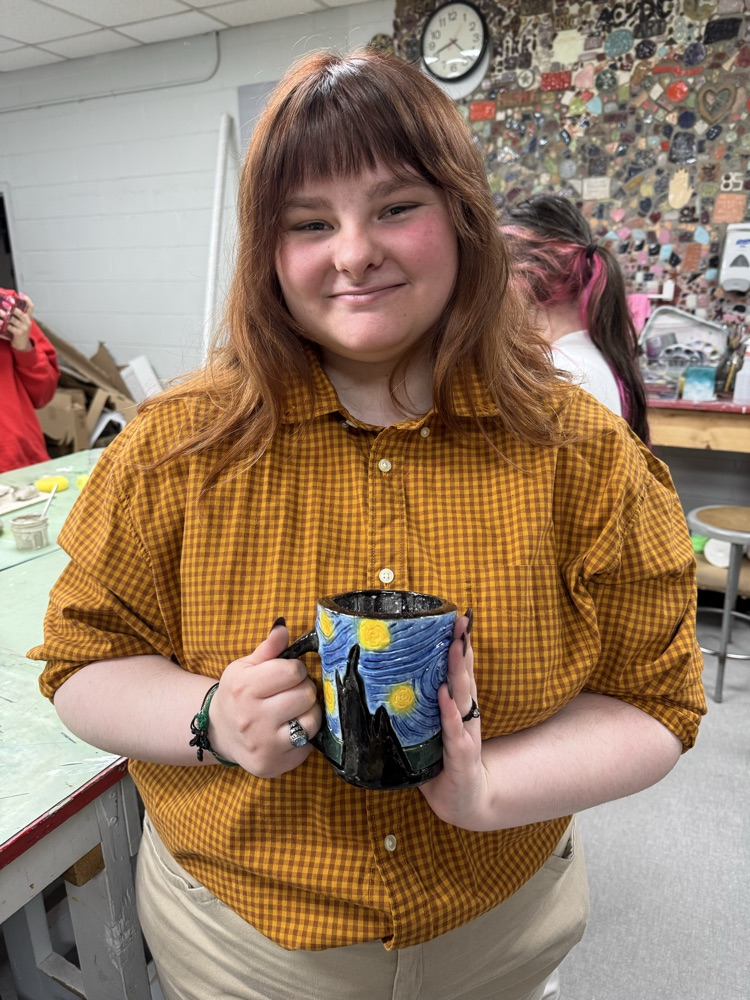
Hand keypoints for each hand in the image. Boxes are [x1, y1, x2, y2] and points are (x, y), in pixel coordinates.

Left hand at [3, 294, 33, 350]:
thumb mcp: (21, 323)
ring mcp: (23, 328)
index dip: (27, 300)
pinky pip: (9, 327)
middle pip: (21, 313)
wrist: (22, 345)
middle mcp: (27, 322)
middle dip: (12, 308)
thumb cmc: (20, 332)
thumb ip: (17, 316)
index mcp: (28, 318)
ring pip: (13, 320)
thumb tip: (7, 308)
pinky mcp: (19, 333)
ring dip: (4, 315)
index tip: (21, 294)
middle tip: (4, 304)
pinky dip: (3, 324)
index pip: (31, 307)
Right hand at [206, 621, 321, 776]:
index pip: (293, 671)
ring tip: (294, 711)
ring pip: (311, 721)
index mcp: (244, 688)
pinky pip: (308, 746)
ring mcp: (263, 745)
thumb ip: (268, 648)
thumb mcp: (245, 667)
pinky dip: (305, 736)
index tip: (288, 674)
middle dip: (304, 690)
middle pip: (306, 695)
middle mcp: (252, 718)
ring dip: (308, 713)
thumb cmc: (238, 695)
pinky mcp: (273, 765)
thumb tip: (283, 626)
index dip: (295, 670)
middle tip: (292, 693)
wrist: (220, 732)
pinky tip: (290, 730)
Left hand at [418, 614, 492, 828]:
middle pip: (464, 675)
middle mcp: (465, 714)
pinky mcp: (462, 756)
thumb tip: (374, 682)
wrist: (465, 802)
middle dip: (462, 648)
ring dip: (459, 671)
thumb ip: (410, 708)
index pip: (458, 669)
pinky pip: (455, 731)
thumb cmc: (441, 761)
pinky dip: (450, 713)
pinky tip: (444, 696)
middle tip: (460, 622)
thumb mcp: (425, 730)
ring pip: (463, 697)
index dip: (457, 644)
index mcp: (456, 706)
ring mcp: (465, 733)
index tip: (456, 618)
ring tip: (456, 647)